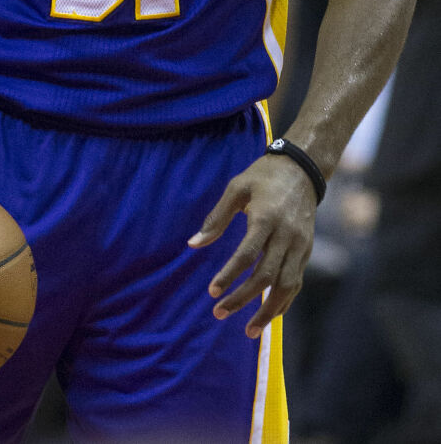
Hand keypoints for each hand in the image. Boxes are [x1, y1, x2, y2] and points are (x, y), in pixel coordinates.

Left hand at [187, 154, 316, 338]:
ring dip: (267, 312)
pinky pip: (296, 282)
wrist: (303, 169)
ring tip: (249, 330)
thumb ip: (216, 218)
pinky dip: (283, 301)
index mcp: (266, 217)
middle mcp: (286, 235)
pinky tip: (269, 315)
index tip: (212, 291)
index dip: (229, 275)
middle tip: (219, 313)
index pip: (247, 254)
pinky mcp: (307, 250)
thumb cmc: (263, 176)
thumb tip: (193, 244)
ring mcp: (300, 245)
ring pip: (286, 286)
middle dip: (243, 299)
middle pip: (266, 276)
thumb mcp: (236, 188)